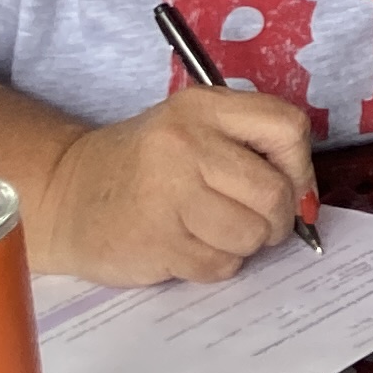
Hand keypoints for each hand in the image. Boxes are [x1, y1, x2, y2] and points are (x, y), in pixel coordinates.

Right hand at [38, 87, 312, 284]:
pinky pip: (220, 265)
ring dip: (245, 244)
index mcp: (201, 108)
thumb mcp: (193, 130)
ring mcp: (167, 194)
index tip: (289, 187)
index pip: (288, 128)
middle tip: (255, 222)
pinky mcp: (155, 241)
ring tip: (215, 232)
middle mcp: (184, 144)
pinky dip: (216, 264)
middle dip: (277, 219)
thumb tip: (307, 201)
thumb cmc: (145, 166)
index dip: (300, 167)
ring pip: (252, 234)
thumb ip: (252, 148)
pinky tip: (188, 247)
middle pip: (275, 192)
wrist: (65, 195)